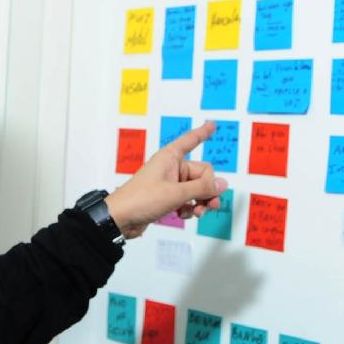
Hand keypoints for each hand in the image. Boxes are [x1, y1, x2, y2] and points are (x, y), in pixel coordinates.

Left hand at [103, 121, 227, 237]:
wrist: (121, 219)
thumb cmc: (141, 199)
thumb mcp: (176, 193)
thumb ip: (202, 188)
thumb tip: (222, 184)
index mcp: (171, 157)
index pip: (190, 141)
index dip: (202, 133)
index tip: (212, 124)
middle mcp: (171, 168)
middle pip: (202, 174)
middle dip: (208, 190)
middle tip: (210, 205)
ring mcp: (170, 183)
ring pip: (197, 189)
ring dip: (200, 202)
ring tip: (197, 213)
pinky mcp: (168, 197)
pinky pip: (188, 199)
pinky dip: (189, 208)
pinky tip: (183, 214)